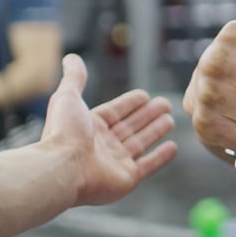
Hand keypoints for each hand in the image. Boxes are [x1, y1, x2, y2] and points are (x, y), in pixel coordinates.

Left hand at [39, 55, 180, 206]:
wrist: (63, 167)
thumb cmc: (64, 132)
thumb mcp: (67, 96)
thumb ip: (74, 78)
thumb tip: (70, 58)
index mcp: (90, 126)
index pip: (115, 112)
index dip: (130, 103)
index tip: (145, 95)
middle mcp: (103, 144)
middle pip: (130, 126)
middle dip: (147, 115)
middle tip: (165, 104)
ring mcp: (116, 162)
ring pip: (141, 143)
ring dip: (155, 131)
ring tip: (170, 120)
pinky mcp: (127, 178)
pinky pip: (148, 165)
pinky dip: (161, 157)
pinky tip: (172, 147)